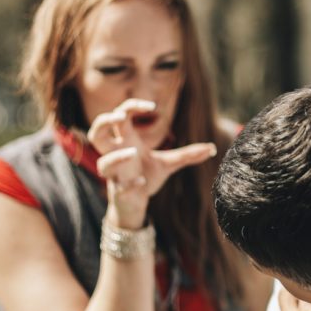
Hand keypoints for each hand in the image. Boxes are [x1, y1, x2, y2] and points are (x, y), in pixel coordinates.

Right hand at [87, 99, 215, 227]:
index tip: (152, 106)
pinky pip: (119, 188)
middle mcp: (116, 155)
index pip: (120, 115)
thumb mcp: (169, 163)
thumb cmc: (146, 177)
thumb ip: (188, 154)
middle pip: (96, 132)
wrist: (136, 204)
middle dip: (104, 122)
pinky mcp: (119, 192)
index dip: (131, 106)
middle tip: (119, 117)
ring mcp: (116, 175)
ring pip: (103, 162)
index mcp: (126, 142)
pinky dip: (129, 184)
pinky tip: (141, 181)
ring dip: (116, 157)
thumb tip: (213, 148)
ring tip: (133, 152)